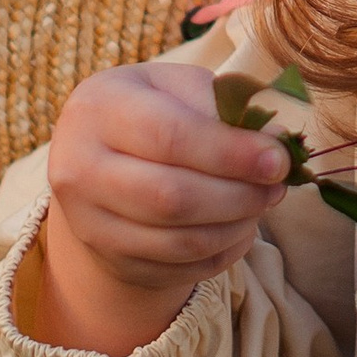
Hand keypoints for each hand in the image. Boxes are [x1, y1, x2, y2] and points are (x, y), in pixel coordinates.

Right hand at [35, 62, 289, 356]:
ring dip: (235, 227)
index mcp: (97, 108)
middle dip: (238, 196)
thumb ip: (228, 106)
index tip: (278, 160)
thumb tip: (278, 141)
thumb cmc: (155, 108)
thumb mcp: (182, 87)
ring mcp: (88, 222)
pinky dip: (221, 254)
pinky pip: (177, 269)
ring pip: (176, 242)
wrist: (104, 154)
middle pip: (170, 197)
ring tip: (263, 203)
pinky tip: (241, 229)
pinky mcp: (109, 259)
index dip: (230, 153)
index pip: (168, 137)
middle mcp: (78, 167)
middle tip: (277, 186)